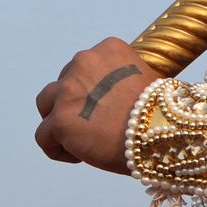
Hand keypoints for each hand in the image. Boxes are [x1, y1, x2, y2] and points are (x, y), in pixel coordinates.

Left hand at [33, 39, 153, 172]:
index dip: (93, 92)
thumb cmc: (161, 114)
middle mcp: (83, 62)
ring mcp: (68, 91)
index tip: (109, 111)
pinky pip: (43, 137)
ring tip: (80, 141)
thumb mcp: (145, 79)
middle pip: (63, 84)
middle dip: (74, 105)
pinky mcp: (60, 120)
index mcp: (107, 50)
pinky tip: (79, 157)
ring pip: (46, 104)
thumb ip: (120, 80)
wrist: (163, 133)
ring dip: (59, 121)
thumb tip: (110, 97)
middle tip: (96, 127)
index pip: (84, 68)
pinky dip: (57, 149)